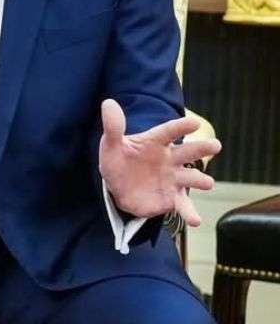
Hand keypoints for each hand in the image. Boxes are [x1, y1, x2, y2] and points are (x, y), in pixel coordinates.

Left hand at [98, 99, 219, 226]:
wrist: (117, 187)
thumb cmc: (117, 160)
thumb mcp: (110, 144)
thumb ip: (113, 127)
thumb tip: (108, 103)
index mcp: (156, 142)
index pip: (169, 131)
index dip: (181, 127)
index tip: (194, 123)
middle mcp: (170, 159)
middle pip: (188, 152)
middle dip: (201, 148)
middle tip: (215, 145)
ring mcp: (174, 179)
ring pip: (191, 178)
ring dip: (200, 180)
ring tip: (207, 183)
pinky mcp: (172, 197)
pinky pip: (184, 205)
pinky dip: (190, 213)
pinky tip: (195, 221)